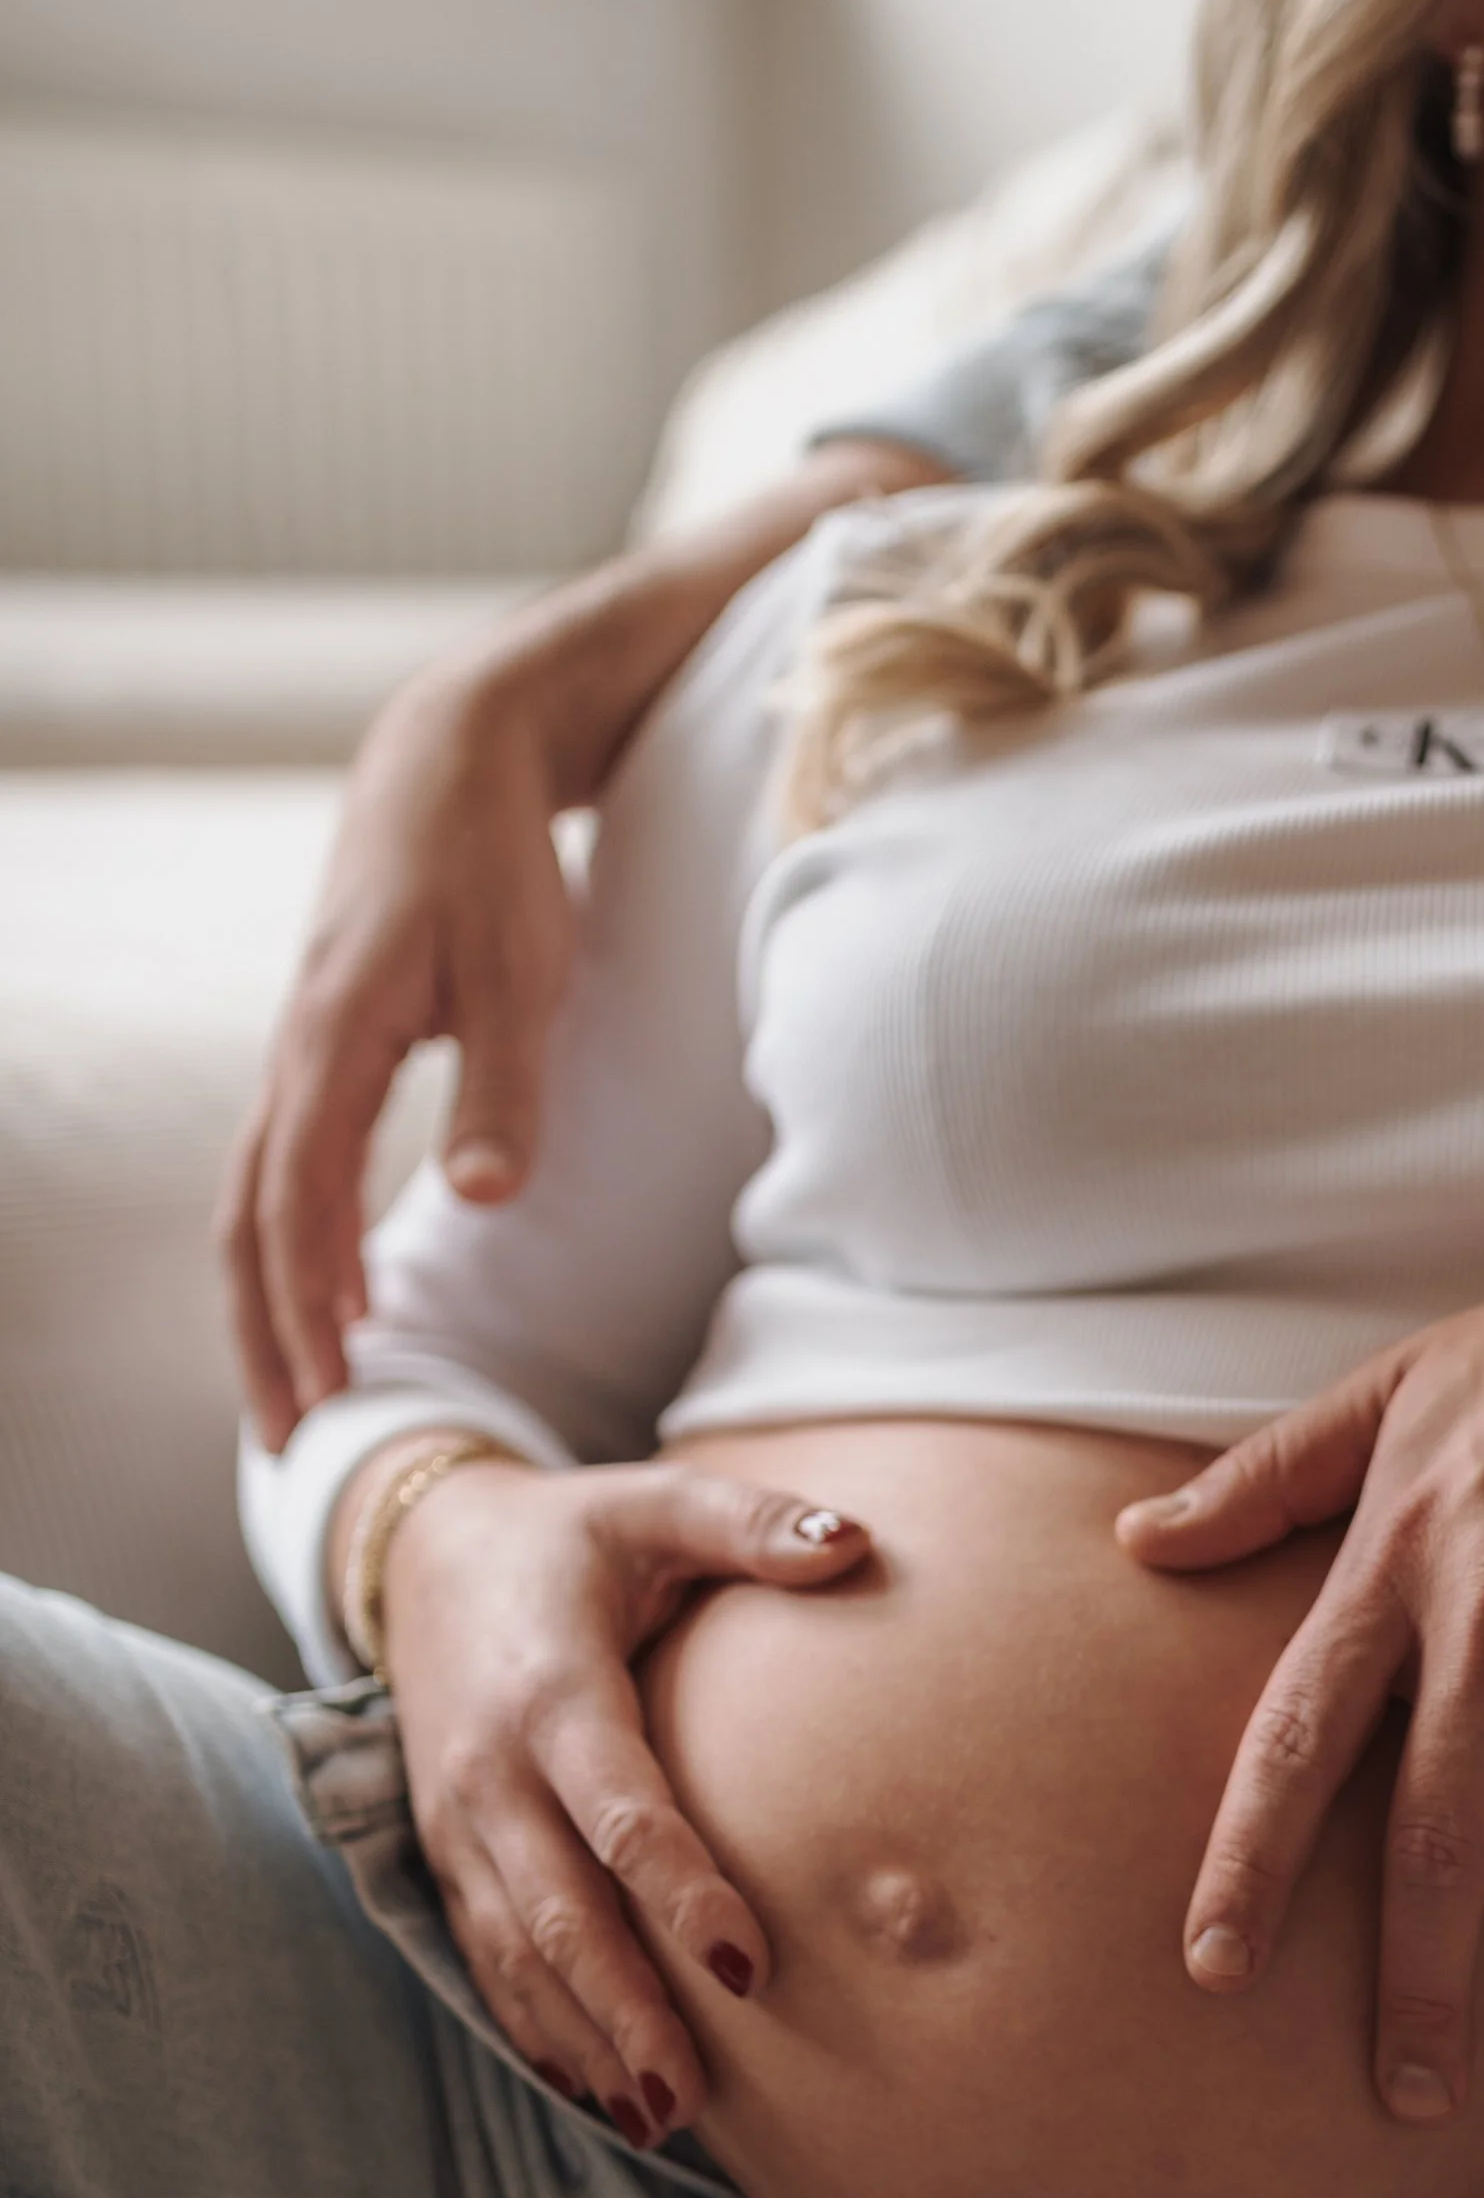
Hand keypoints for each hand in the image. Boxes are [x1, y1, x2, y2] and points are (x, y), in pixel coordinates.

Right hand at [221, 653, 578, 1448]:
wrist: (452, 757)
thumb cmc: (496, 861)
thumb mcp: (520, 972)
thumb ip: (502, 1089)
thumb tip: (478, 1198)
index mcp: (333, 1039)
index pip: (297, 1201)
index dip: (307, 1304)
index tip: (333, 1390)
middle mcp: (296, 1053)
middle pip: (249, 1222)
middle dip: (263, 1335)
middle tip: (292, 1440)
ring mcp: (301, 1052)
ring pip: (256, 1200)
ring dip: (270, 1302)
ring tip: (302, 1394)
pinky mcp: (325, 1050)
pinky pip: (287, 1169)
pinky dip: (296, 1246)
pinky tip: (338, 1300)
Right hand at [382, 1454, 870, 2144]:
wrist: (422, 1554)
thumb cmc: (568, 1536)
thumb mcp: (650, 1504)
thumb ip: (750, 1525)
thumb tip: (856, 1543)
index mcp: (550, 1694)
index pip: (620, 1812)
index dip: (682, 1891)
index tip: (752, 1965)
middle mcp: (490, 1774)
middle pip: (560, 1912)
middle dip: (625, 2009)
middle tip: (691, 2095)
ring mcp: (458, 1825)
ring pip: (517, 1954)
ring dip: (583, 2039)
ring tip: (655, 2117)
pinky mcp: (447, 1855)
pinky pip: (487, 1957)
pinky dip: (535, 2027)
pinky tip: (592, 2089)